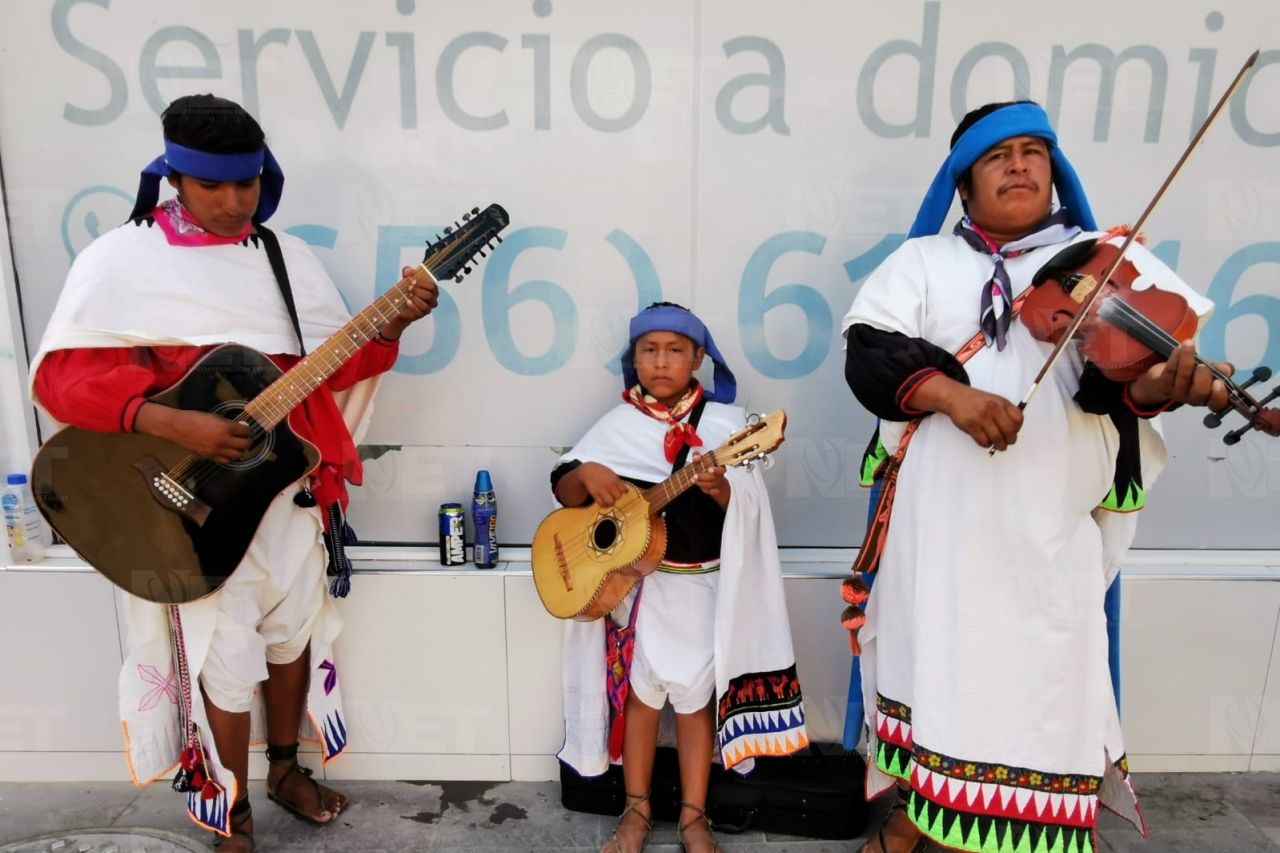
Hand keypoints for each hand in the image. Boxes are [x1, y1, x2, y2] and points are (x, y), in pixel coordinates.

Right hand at [134, 404, 252, 463]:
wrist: (178, 427)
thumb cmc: (195, 418)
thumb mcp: (215, 417)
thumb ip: (228, 424)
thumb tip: (239, 428)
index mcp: (226, 427)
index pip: (246, 431)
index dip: (248, 430)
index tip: (246, 430)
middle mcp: (224, 441)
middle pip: (245, 445)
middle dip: (248, 442)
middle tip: (246, 439)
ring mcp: (217, 450)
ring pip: (238, 455)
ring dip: (240, 451)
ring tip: (237, 447)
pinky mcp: (210, 457)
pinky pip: (225, 461)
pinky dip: (229, 457)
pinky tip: (227, 453)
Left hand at [377, 266, 440, 340]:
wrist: (400, 305)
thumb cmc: (407, 291)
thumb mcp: (406, 279)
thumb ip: (408, 272)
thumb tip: (408, 271)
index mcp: (432, 290)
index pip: (432, 286)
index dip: (423, 283)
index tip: (413, 281)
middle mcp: (432, 300)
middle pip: (429, 295)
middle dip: (418, 290)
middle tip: (409, 288)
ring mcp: (428, 308)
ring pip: (426, 305)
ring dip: (416, 299)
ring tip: (408, 295)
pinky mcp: (421, 314)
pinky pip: (420, 312)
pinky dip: (413, 306)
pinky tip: (407, 301)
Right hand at [574, 462, 627, 507]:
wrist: (588, 471)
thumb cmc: (601, 472)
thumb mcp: (612, 474)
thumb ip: (618, 482)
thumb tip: (626, 492)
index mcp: (615, 479)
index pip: (623, 490)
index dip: (622, 492)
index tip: (619, 491)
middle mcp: (609, 485)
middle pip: (618, 497)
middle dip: (616, 497)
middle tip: (613, 495)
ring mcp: (602, 490)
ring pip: (611, 502)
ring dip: (610, 502)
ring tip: (608, 499)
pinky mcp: (595, 494)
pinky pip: (601, 503)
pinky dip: (603, 504)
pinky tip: (603, 501)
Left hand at [691, 453, 730, 508]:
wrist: (715, 482)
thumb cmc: (707, 469)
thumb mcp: (701, 460)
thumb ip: (697, 456)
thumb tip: (696, 456)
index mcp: (719, 467)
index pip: (721, 469)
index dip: (716, 470)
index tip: (709, 470)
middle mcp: (720, 476)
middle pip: (714, 478)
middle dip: (703, 477)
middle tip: (695, 476)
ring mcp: (718, 484)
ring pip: (711, 485)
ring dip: (701, 483)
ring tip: (692, 480)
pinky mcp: (716, 492)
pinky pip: (711, 492)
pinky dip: (704, 489)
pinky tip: (698, 485)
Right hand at [903, 374, 1022, 451]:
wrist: (956, 397)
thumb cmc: (976, 401)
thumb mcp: (995, 400)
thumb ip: (1005, 412)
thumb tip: (1014, 430)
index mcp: (1001, 403)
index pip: (1018, 419)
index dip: (1018, 429)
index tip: (1014, 432)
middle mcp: (993, 409)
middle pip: (1009, 431)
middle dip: (1010, 440)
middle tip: (1007, 443)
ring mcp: (982, 417)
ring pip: (997, 438)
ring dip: (999, 445)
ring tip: (998, 445)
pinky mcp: (971, 425)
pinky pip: (983, 441)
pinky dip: (986, 444)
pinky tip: (985, 441)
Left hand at [1127, 341, 1232, 410]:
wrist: (1162, 377)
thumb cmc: (1192, 374)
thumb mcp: (1209, 370)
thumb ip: (1220, 370)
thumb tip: (1228, 369)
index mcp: (1208, 398)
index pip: (1217, 404)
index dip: (1219, 395)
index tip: (1219, 382)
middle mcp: (1192, 399)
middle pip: (1200, 392)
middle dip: (1203, 376)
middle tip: (1203, 365)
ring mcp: (1176, 393)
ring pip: (1184, 377)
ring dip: (1188, 358)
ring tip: (1189, 343)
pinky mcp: (1162, 384)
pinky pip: (1170, 369)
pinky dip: (1177, 356)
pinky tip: (1181, 346)